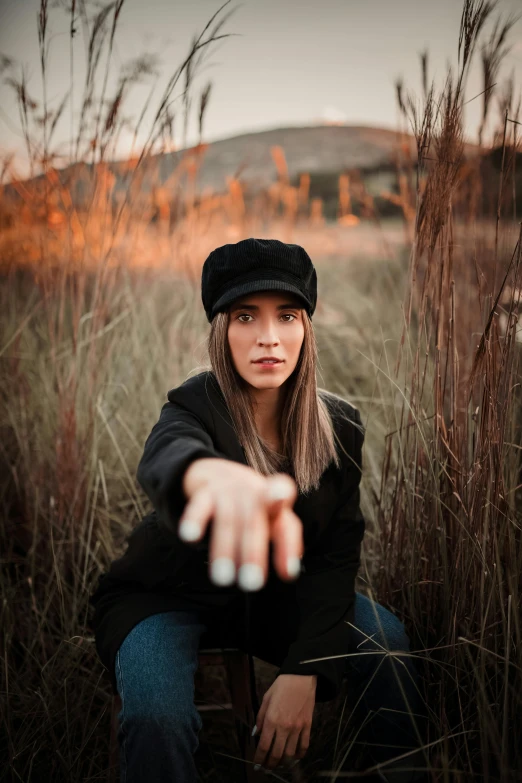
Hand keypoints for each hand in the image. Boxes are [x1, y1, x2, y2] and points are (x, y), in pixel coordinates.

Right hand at [179, 459, 303, 589]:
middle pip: (254, 524)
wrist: (221, 471)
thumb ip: (285, 539)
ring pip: (228, 520)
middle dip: (253, 553)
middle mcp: (255, 495)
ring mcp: (230, 491)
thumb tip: (290, 573)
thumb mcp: (273, 516)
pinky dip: (195, 519)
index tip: (288, 574)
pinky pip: (200, 504)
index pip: (286, 525)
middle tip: (251, 583)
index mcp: (276, 505)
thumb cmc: (253, 504)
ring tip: (222, 578)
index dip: (288, 547)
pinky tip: (191, 538)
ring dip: (225, 548)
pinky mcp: (206, 491)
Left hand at [252, 674, 315, 770]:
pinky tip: (294, 757)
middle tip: (266, 766)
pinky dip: (299, 755)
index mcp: (272, 720)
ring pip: (290, 754)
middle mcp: (284, 727)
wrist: (301, 677)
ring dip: (283, 762)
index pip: (264, 746)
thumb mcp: (266, 699)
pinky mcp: (307, 726)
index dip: (259, 759)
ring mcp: (297, 728)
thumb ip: (260, 718)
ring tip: (278, 763)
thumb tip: (257, 734)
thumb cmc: (282, 686)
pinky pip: (304, 746)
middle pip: (276, 754)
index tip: (256, 764)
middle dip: (270, 764)